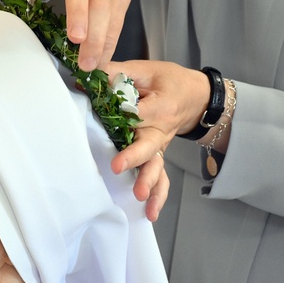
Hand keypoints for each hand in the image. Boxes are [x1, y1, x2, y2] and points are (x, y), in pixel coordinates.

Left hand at [106, 60, 210, 219]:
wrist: (197, 97)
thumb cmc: (169, 81)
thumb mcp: (146, 70)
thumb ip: (117, 73)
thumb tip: (86, 76)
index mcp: (160, 106)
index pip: (137, 112)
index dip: (120, 113)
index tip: (100, 110)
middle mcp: (161, 129)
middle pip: (148, 145)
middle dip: (134, 156)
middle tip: (118, 167)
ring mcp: (160, 145)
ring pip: (156, 166)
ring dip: (149, 181)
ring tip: (140, 196)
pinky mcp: (158, 155)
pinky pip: (162, 178)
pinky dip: (159, 195)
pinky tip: (150, 212)